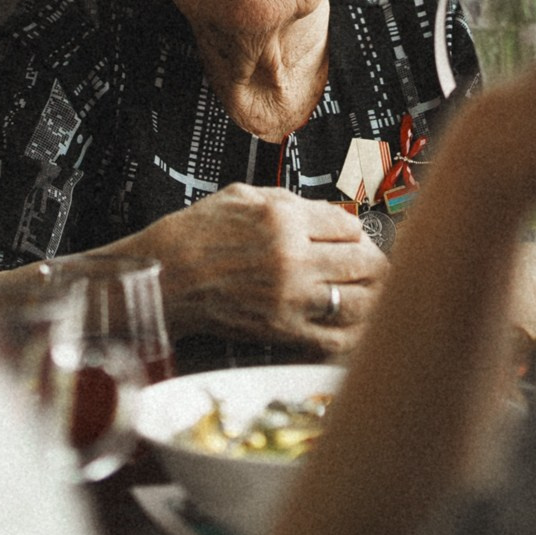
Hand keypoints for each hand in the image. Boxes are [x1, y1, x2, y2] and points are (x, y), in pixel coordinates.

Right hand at [121, 184, 385, 355]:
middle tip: (370, 266)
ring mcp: (290, 298)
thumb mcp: (242, 196)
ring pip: (360, 299)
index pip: (349, 225)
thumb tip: (333, 215)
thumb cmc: (196, 234)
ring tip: (369, 293)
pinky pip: (336, 338)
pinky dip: (352, 333)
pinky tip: (354, 326)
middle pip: (365, 261)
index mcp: (284, 219)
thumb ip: (292, 202)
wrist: (163, 278)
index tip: (353, 239)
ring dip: (370, 296)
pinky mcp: (282, 331)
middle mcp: (293, 258)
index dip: (356, 232)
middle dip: (372, 262)